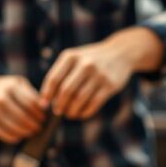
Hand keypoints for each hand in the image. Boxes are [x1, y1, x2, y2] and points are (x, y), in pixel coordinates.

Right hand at [0, 75, 45, 143]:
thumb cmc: (6, 89)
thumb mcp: (18, 84)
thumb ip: (32, 95)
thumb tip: (46, 111)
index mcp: (11, 87)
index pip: (30, 103)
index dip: (39, 113)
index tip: (44, 118)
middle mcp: (0, 99)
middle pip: (23, 117)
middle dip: (34, 125)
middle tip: (40, 128)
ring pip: (15, 128)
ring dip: (26, 132)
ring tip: (32, 132)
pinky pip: (6, 135)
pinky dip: (16, 137)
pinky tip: (21, 135)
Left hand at [41, 28, 163, 119]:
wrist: (121, 53)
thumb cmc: (91, 59)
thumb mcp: (75, 58)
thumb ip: (61, 74)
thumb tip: (47, 100)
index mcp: (71, 56)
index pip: (53, 79)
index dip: (46, 94)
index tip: (44, 105)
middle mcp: (85, 64)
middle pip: (65, 91)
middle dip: (59, 105)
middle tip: (58, 111)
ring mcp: (99, 74)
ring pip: (79, 100)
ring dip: (71, 111)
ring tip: (69, 113)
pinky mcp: (110, 85)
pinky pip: (93, 104)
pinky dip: (84, 112)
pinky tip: (81, 113)